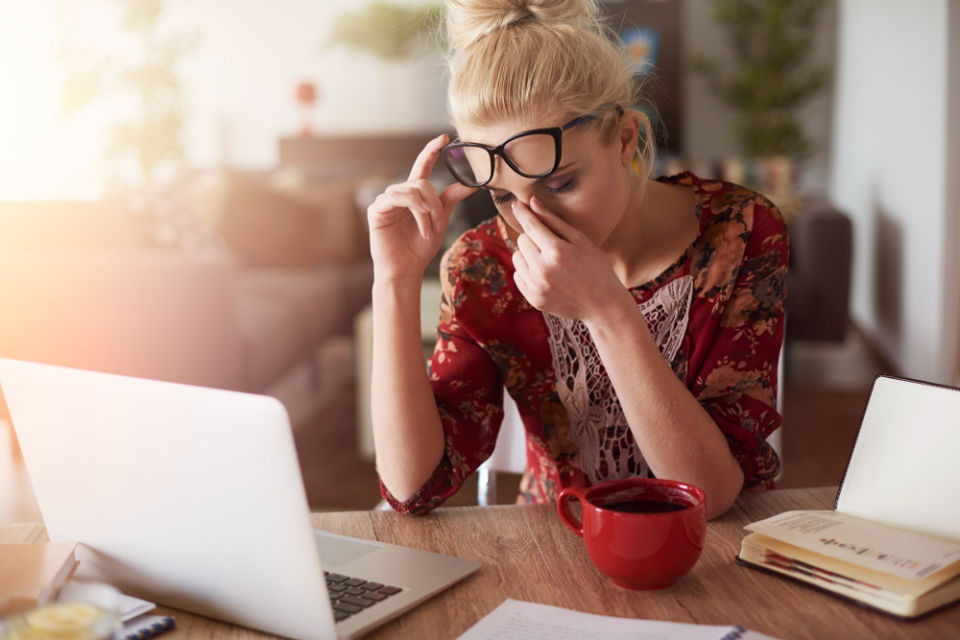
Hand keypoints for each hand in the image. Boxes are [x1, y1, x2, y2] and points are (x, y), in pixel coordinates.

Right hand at [367, 134, 475, 282]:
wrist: (406, 270)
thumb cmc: (419, 248)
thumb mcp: (440, 221)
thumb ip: (450, 201)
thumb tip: (470, 185)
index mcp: (413, 194)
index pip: (422, 166)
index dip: (431, 151)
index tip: (443, 138)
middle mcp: (398, 193)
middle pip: (423, 182)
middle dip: (435, 204)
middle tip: (438, 224)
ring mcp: (386, 200)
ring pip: (413, 190)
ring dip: (427, 211)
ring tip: (429, 230)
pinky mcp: (377, 209)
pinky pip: (400, 199)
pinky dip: (417, 213)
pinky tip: (420, 228)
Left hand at [510, 196, 632, 322]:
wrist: (603, 305)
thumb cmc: (595, 267)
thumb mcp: (580, 240)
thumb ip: (553, 221)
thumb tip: (531, 202)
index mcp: (557, 251)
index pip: (531, 225)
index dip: (523, 212)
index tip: (516, 204)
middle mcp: (543, 269)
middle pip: (522, 240)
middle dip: (533, 238)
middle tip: (552, 246)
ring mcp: (537, 286)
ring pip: (517, 257)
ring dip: (528, 255)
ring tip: (549, 261)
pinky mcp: (533, 298)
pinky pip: (518, 275)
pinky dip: (528, 271)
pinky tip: (546, 275)